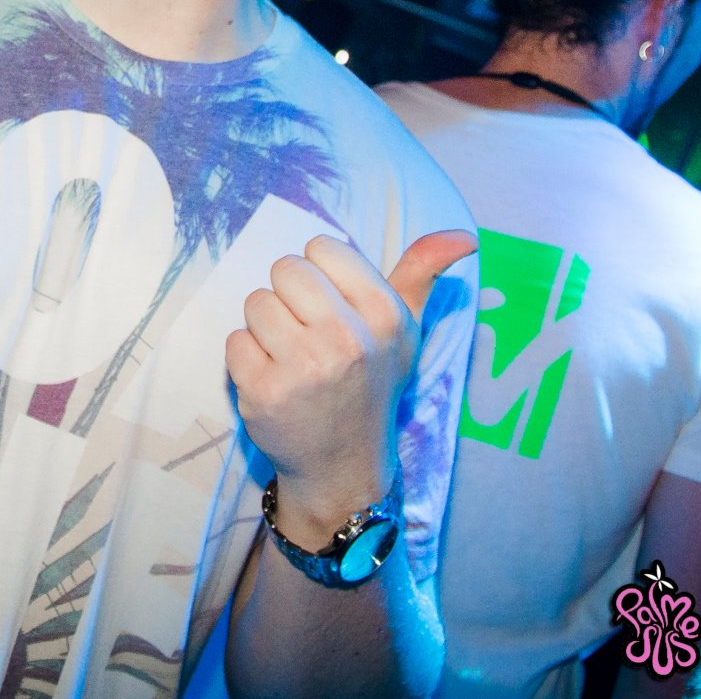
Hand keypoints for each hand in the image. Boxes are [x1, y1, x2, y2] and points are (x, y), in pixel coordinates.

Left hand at [226, 230, 473, 544]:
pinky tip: (274, 378)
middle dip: (290, 295)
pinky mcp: (264, 392)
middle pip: (285, 268)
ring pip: (256, 302)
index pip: (323, 246)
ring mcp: (304, 367)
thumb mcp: (405, 329)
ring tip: (292, 356)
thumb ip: (423, 273)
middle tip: (308, 331)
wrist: (344, 466)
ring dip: (266, 327)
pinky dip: (247, 357)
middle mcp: (347, 339)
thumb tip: (465, 234)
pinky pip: (235, 340)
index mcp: (384, 315)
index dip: (320, 272)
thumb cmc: (371, 384)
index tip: (332, 304)